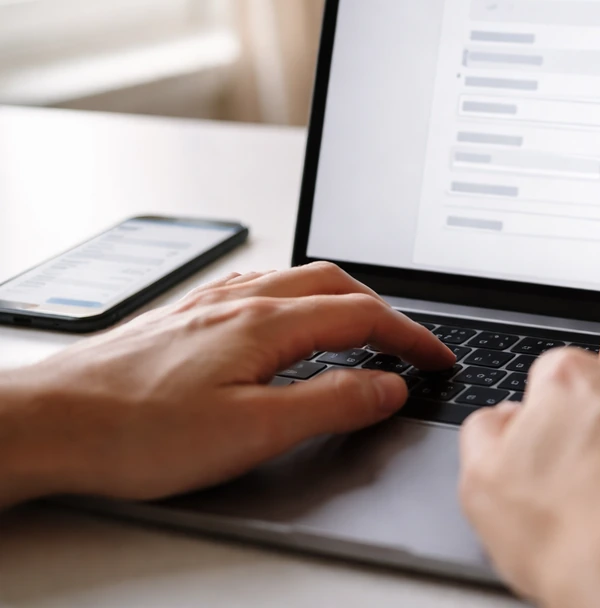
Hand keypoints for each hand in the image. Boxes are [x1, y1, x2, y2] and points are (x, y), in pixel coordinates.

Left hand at [0, 262, 453, 507]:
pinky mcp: (188, 318)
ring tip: (362, 329)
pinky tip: (285, 320)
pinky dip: (299, 299)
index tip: (437, 359)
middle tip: (409, 344)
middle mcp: (243, 301)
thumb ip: (331, 403)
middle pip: (336, 286)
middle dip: (384, 311)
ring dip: (343, 300)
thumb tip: (388, 386)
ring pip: (298, 282)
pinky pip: (261, 289)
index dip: (411, 337)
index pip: (364, 317)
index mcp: (268, 323)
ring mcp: (212, 304)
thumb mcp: (253, 430)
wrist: (49, 421)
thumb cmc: (136, 430)